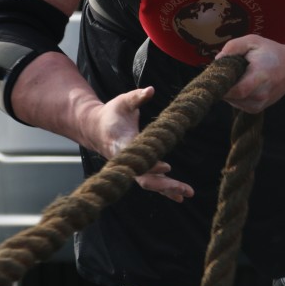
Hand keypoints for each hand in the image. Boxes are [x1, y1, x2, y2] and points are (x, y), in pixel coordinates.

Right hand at [88, 86, 194, 202]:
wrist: (96, 128)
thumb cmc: (111, 113)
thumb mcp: (122, 102)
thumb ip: (136, 97)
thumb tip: (150, 89)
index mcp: (123, 145)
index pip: (138, 159)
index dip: (152, 165)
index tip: (167, 167)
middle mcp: (127, 161)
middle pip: (146, 178)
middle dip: (165, 185)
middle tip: (184, 189)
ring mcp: (131, 168)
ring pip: (150, 183)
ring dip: (169, 189)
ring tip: (188, 193)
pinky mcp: (137, 170)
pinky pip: (152, 182)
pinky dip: (165, 190)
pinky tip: (180, 196)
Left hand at [216, 34, 284, 113]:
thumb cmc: (272, 52)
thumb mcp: (253, 41)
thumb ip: (233, 47)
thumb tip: (217, 61)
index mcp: (260, 76)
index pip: (237, 90)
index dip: (222, 86)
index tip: (213, 75)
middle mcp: (260, 94)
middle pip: (231, 96)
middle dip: (222, 85)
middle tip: (222, 72)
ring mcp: (259, 104)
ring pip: (231, 101)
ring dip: (227, 90)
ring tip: (236, 76)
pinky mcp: (256, 109)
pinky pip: (236, 103)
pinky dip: (233, 95)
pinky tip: (241, 83)